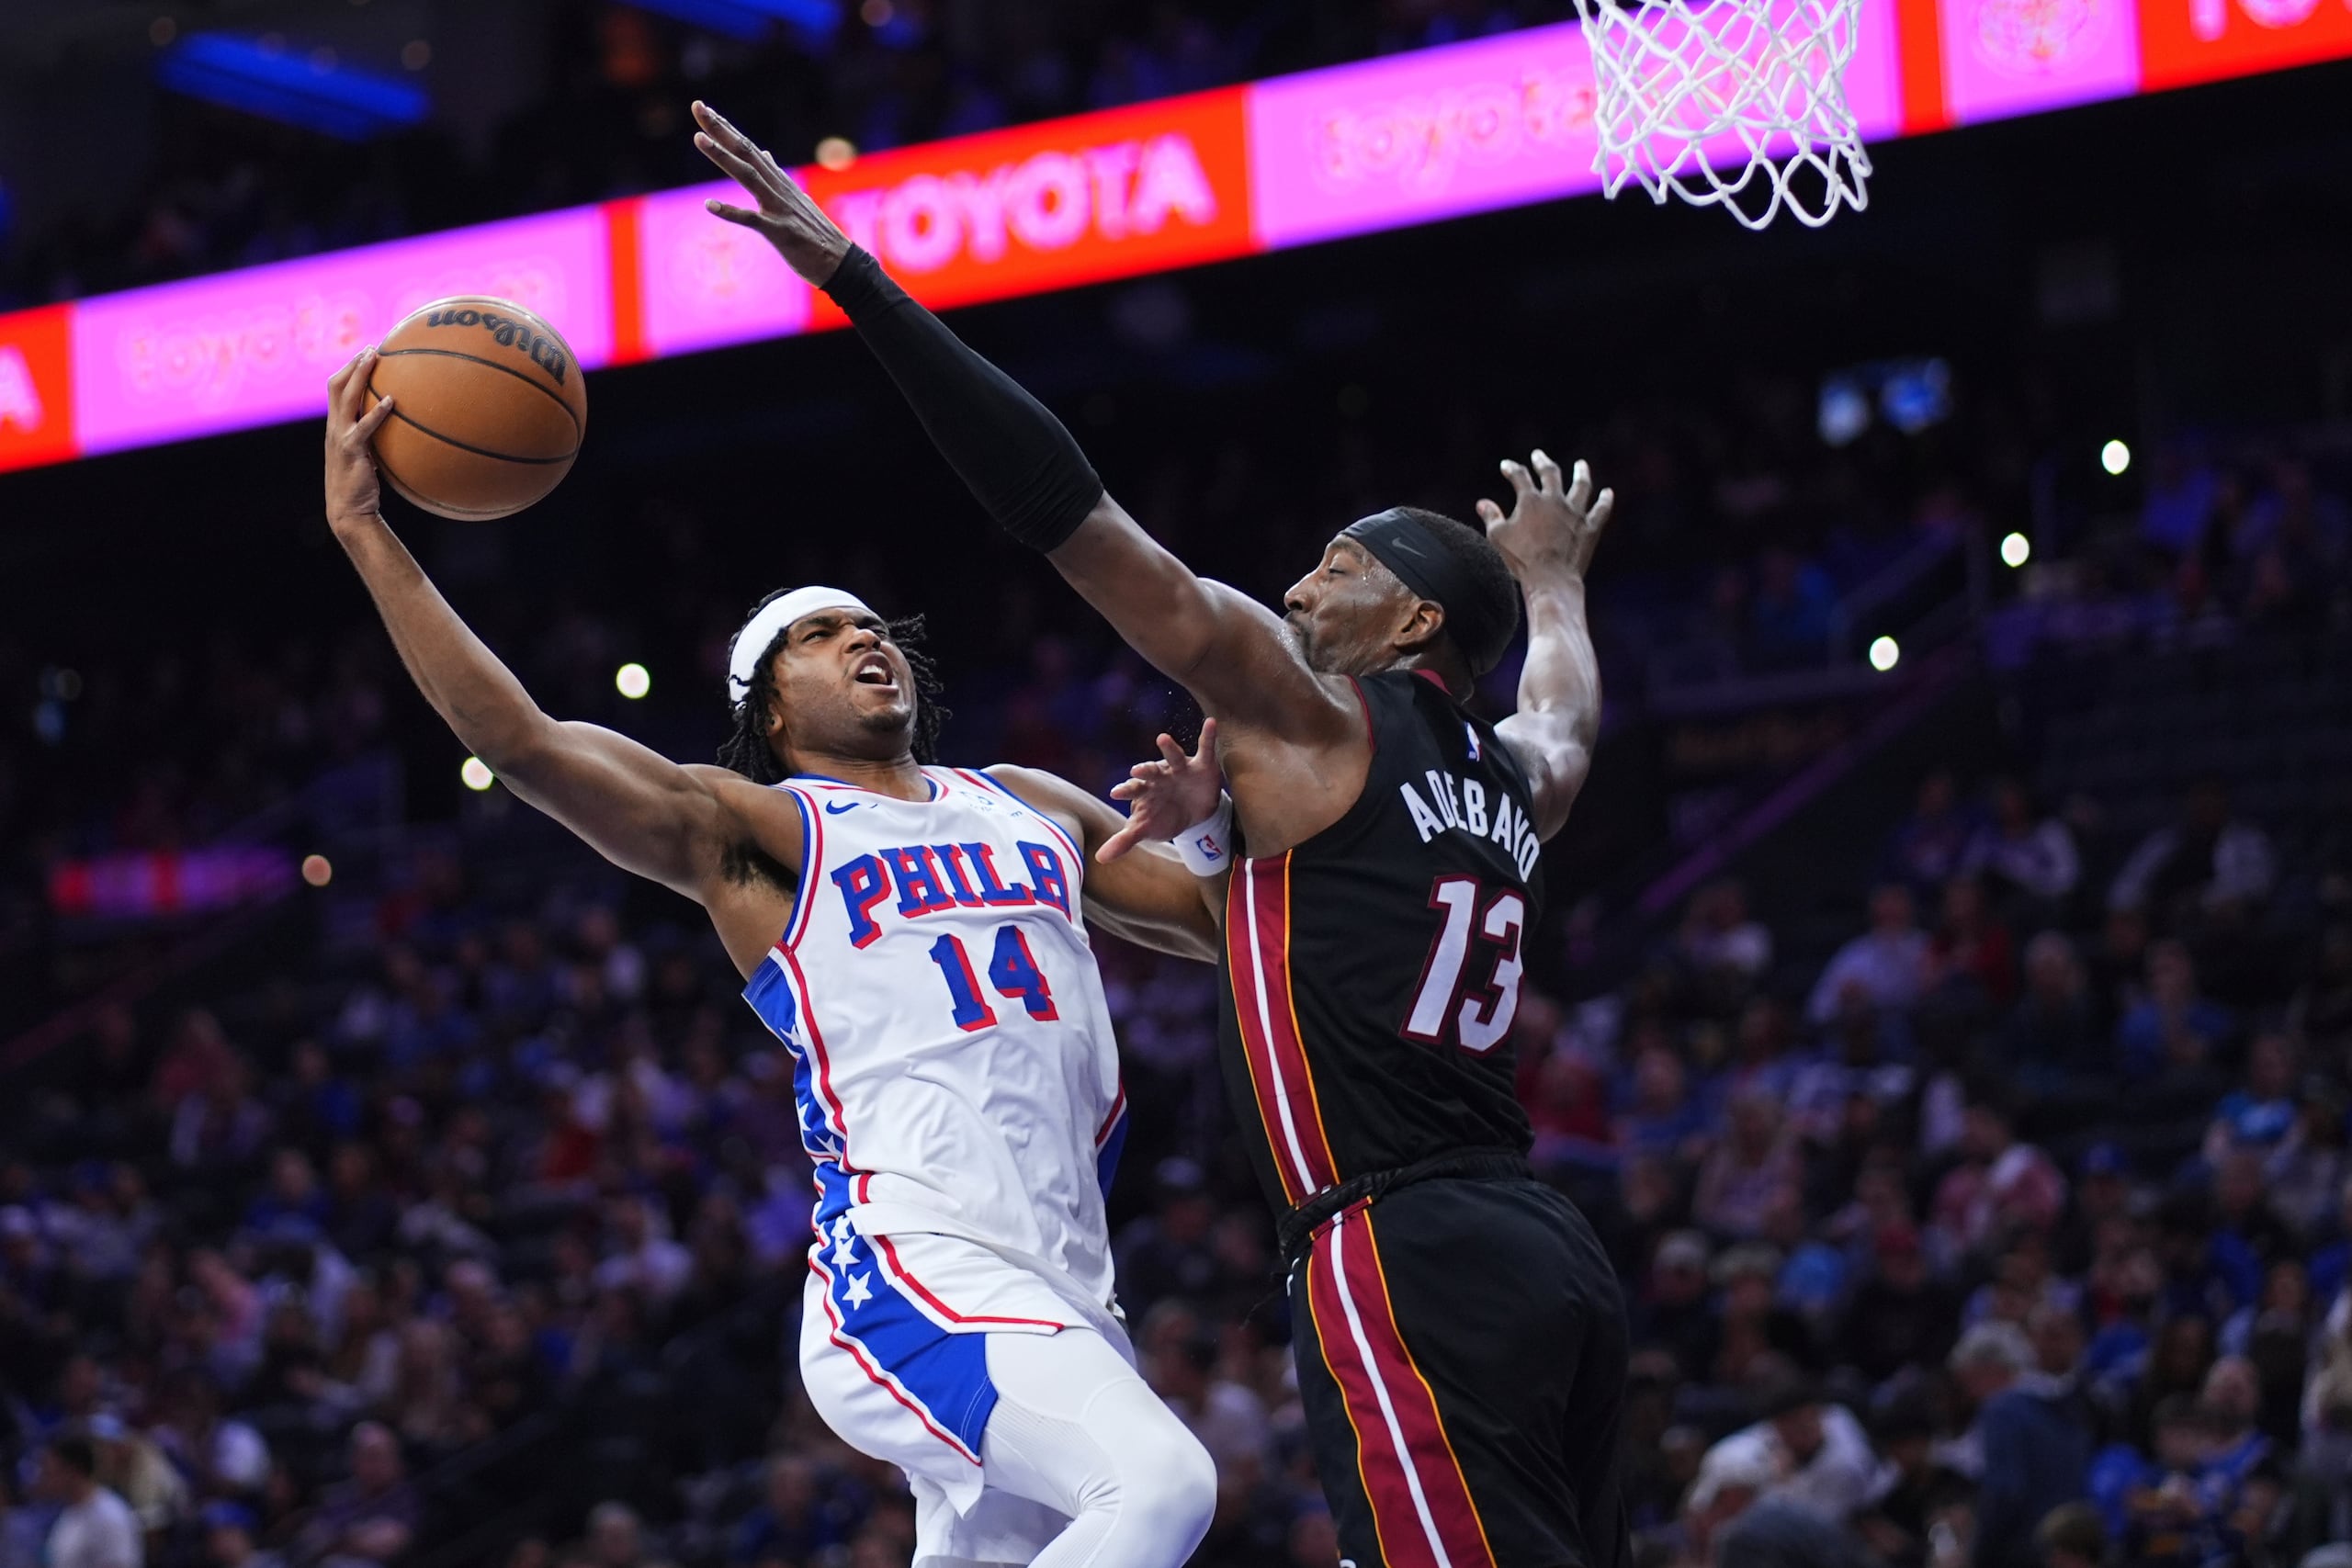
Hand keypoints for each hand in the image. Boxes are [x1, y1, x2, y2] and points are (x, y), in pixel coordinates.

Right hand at [325, 348, 396, 532]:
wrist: (347, 510)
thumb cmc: (361, 486)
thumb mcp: (367, 456)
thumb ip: (374, 440)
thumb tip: (399, 428)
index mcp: (336, 426)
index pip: (336, 390)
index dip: (348, 369)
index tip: (365, 353)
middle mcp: (334, 427)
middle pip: (336, 385)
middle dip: (353, 364)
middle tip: (371, 348)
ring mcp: (340, 437)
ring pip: (345, 398)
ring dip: (360, 376)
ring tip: (375, 358)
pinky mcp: (351, 451)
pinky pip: (364, 427)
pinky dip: (377, 412)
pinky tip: (392, 401)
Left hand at [692, 101, 851, 286]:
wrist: (841, 263)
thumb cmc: (816, 235)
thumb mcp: (795, 199)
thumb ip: (776, 177)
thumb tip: (764, 154)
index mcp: (779, 181)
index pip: (748, 148)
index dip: (726, 128)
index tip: (704, 109)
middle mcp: (778, 188)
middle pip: (746, 152)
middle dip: (720, 129)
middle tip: (698, 106)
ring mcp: (779, 208)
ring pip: (747, 176)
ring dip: (722, 157)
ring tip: (699, 138)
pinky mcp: (780, 232)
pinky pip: (752, 219)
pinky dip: (730, 212)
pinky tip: (709, 205)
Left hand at [1097, 718, 1221, 862]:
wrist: (1194, 814)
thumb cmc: (1163, 817)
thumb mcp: (1145, 829)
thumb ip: (1124, 840)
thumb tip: (1099, 859)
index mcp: (1144, 790)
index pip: (1132, 790)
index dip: (1125, 790)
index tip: (1115, 793)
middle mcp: (1160, 776)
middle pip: (1150, 771)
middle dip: (1144, 770)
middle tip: (1136, 771)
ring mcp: (1180, 769)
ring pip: (1173, 756)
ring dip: (1168, 748)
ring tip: (1162, 739)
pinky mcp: (1201, 765)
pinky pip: (1205, 748)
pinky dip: (1208, 736)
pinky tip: (1211, 723)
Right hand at [1476, 450, 1613, 585]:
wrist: (1550, 579)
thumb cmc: (1521, 559)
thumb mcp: (1498, 537)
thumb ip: (1491, 517)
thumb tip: (1482, 503)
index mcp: (1530, 501)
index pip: (1519, 477)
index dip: (1511, 469)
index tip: (1506, 466)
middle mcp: (1555, 501)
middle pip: (1550, 474)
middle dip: (1543, 463)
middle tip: (1538, 456)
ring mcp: (1575, 513)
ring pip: (1581, 486)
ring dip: (1581, 474)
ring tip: (1581, 465)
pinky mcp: (1590, 528)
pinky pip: (1600, 510)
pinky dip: (1605, 501)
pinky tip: (1608, 493)